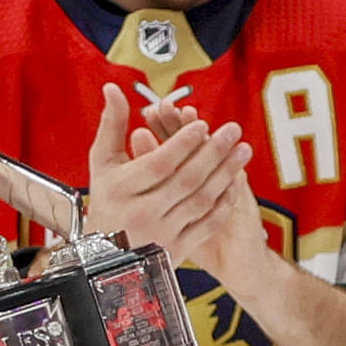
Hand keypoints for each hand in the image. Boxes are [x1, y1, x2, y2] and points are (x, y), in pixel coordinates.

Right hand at [85, 85, 251, 257]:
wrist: (104, 258)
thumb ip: (111, 125)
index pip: (160, 163)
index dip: (183, 142)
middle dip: (214, 151)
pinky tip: (235, 183)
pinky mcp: (177, 249)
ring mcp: (162, 233)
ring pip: (202, 200)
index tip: (201, 123)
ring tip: (243, 150)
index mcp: (121, 190)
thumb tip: (113, 88)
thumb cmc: (105, 202)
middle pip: (186, 179)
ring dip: (226, 173)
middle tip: (233, 129)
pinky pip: (207, 223)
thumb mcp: (101, 164)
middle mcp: (142, 213)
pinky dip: (224, 202)